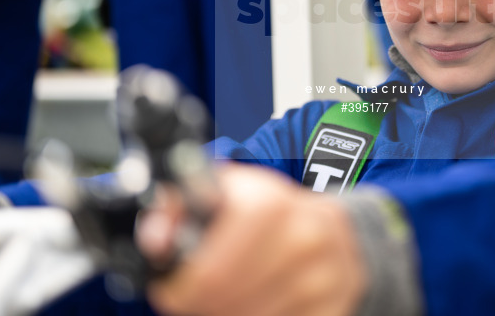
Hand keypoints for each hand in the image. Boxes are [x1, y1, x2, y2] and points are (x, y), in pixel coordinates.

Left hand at [137, 164, 367, 315]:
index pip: (209, 273)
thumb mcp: (227, 191)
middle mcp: (304, 239)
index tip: (171, 290)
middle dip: (198, 306)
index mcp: (271, 206)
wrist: (339, 233)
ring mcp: (326, 276)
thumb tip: (155, 238)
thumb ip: (180, 207)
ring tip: (222, 304)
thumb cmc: (273, 213)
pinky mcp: (336, 306)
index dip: (179, 289)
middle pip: (226, 301)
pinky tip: (252, 309)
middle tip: (192, 301)